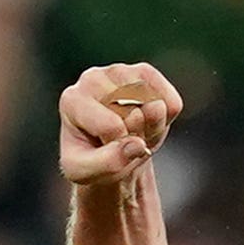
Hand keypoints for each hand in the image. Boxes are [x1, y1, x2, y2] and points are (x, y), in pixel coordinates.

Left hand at [58, 62, 181, 187]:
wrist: (106, 149)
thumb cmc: (90, 158)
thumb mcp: (84, 172)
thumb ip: (106, 163)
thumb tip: (137, 144)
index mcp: (72, 100)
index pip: (112, 126)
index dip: (118, 147)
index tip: (105, 149)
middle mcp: (93, 78)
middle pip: (135, 115)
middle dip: (136, 138)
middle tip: (121, 142)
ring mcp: (120, 72)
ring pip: (156, 107)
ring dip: (152, 130)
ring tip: (133, 133)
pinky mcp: (144, 73)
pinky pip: (172, 103)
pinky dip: (166, 121)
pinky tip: (147, 122)